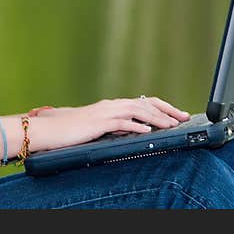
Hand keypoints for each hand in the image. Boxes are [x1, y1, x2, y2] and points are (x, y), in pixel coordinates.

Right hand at [27, 96, 190, 152]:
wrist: (50, 130)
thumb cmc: (71, 131)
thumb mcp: (98, 127)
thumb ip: (115, 126)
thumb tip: (133, 130)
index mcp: (112, 106)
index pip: (143, 102)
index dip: (162, 107)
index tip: (177, 114)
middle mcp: (111, 105)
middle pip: (145, 103)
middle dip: (167, 110)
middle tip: (183, 117)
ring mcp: (105, 112)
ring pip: (137, 111)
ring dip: (156, 118)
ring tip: (171, 125)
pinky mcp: (99, 122)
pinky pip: (121, 123)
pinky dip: (136, 125)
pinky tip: (147, 130)